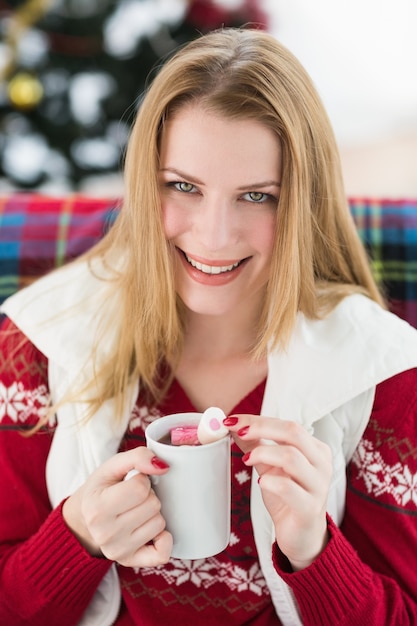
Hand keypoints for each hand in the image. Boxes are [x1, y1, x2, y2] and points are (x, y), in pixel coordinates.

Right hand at [63, 447, 172, 567]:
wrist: (85, 517)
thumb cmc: (102, 488)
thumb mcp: (113, 465)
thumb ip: (138, 457)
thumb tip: (162, 466)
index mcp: (97, 507)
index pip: (141, 488)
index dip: (142, 479)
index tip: (131, 482)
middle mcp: (105, 534)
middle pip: (153, 505)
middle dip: (148, 496)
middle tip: (133, 498)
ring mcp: (117, 551)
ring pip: (159, 524)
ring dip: (153, 514)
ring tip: (135, 511)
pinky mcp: (129, 562)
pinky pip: (162, 554)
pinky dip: (163, 540)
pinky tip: (150, 531)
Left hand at [224, 414, 331, 569]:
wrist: (302, 536)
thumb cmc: (288, 497)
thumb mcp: (270, 467)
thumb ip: (255, 445)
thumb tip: (233, 425)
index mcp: (316, 449)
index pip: (288, 425)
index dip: (259, 420)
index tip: (232, 420)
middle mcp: (322, 464)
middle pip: (293, 432)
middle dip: (261, 428)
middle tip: (237, 432)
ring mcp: (318, 486)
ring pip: (291, 457)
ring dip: (263, 453)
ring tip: (247, 460)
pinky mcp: (309, 509)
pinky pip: (288, 488)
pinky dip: (270, 481)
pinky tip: (262, 483)